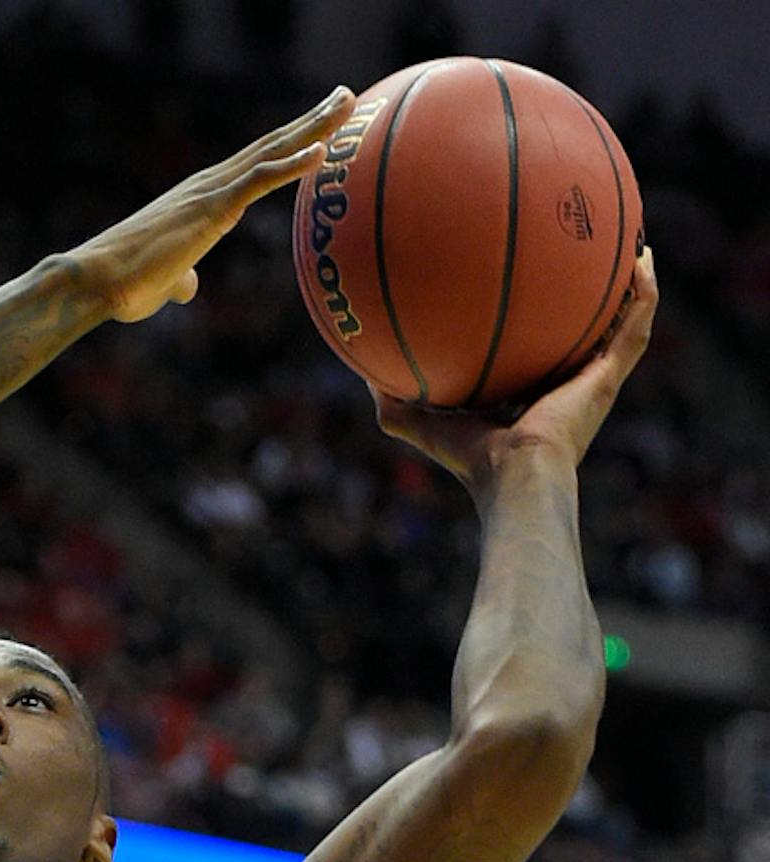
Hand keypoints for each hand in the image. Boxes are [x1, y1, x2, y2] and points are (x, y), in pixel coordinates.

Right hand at [66, 87, 355, 323]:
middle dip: (312, 120)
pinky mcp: (210, 210)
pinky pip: (257, 181)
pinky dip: (290, 165)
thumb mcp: (162, 280)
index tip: (321, 126)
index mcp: (202, 198)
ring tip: (348, 102)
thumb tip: (186, 287)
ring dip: (313, 127)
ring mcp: (210, 193)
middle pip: (271, 145)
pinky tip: (320, 151)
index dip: (290, 142)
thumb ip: (181, 278)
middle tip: (348, 96)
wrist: (95, 281)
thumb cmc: (124, 285)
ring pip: (271, 152)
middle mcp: (209, 184)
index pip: (255, 163)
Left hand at [375, 248, 658, 489]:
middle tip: (587, 256)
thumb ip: (389, 398)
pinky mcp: (609, 378)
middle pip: (582, 334)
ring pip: (622, 325)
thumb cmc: (469, 457)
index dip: (534, 324)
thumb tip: (360, 369)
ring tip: (633, 246)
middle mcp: (565, 384)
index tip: (529, 288)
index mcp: (528, 395)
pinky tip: (643, 258)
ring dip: (630, 288)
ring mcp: (593, 381)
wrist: (513, 473)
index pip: (534, 352)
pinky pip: (634, 327)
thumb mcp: (416, 421)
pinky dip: (643, 293)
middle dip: (587, 299)